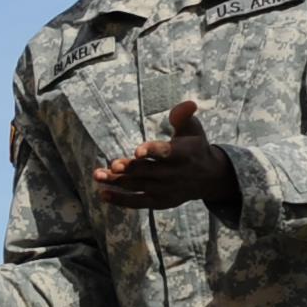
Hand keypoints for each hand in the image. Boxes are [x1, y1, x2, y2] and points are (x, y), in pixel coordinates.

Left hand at [91, 99, 233, 211]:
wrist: (209, 177)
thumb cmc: (194, 147)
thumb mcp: (193, 128)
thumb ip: (183, 116)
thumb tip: (188, 103)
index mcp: (183, 153)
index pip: (166, 152)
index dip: (152, 151)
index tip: (137, 151)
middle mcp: (174, 173)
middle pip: (148, 171)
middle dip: (129, 169)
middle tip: (112, 165)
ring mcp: (166, 190)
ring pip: (139, 186)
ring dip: (117, 182)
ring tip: (98, 175)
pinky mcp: (160, 202)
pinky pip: (138, 203)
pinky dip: (120, 200)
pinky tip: (103, 194)